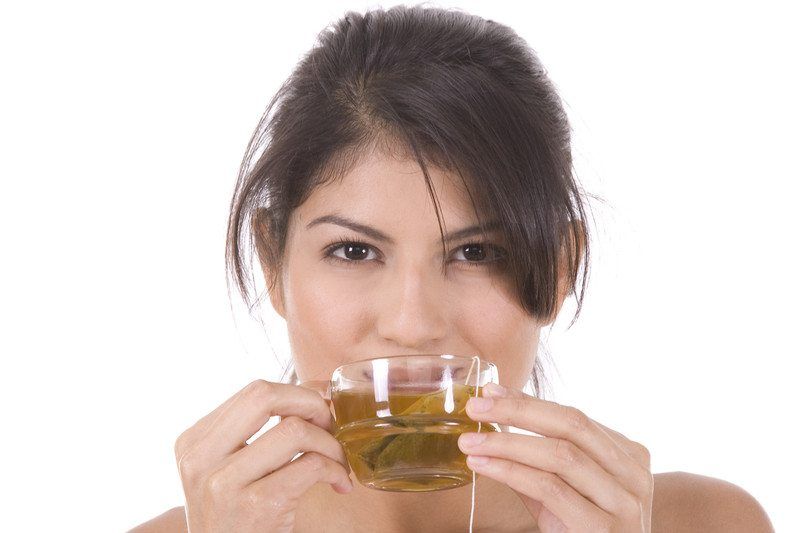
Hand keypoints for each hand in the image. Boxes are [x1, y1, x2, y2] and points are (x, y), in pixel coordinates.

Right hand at [173, 380, 353, 532]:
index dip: (298, 394)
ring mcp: (224, 483)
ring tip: (338, 461)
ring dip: (330, 444)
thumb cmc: (237, 520)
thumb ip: (260, 431)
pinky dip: (336, 469)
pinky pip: (311, 466)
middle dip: (310, 404)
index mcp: (194, 442)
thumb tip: (320, 389)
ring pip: (294, 430)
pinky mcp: (255, 506)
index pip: (254, 391)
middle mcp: (201, 459)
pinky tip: (339, 483)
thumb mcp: (231, 472)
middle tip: (330, 426)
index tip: (320, 411)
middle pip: (265, 395)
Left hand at [458, 383, 652, 531]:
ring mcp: (624, 503)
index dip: (528, 402)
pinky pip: (550, 489)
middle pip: (571, 426)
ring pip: (560, 455)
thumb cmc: (580, 532)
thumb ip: (538, 460)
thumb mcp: (563, 492)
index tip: (490, 392)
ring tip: (470, 441)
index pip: (572, 416)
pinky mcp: (602, 529)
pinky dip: (512, 472)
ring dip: (507, 443)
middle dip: (518, 411)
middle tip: (476, 407)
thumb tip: (494, 419)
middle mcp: (634, 475)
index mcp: (628, 456)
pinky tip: (484, 465)